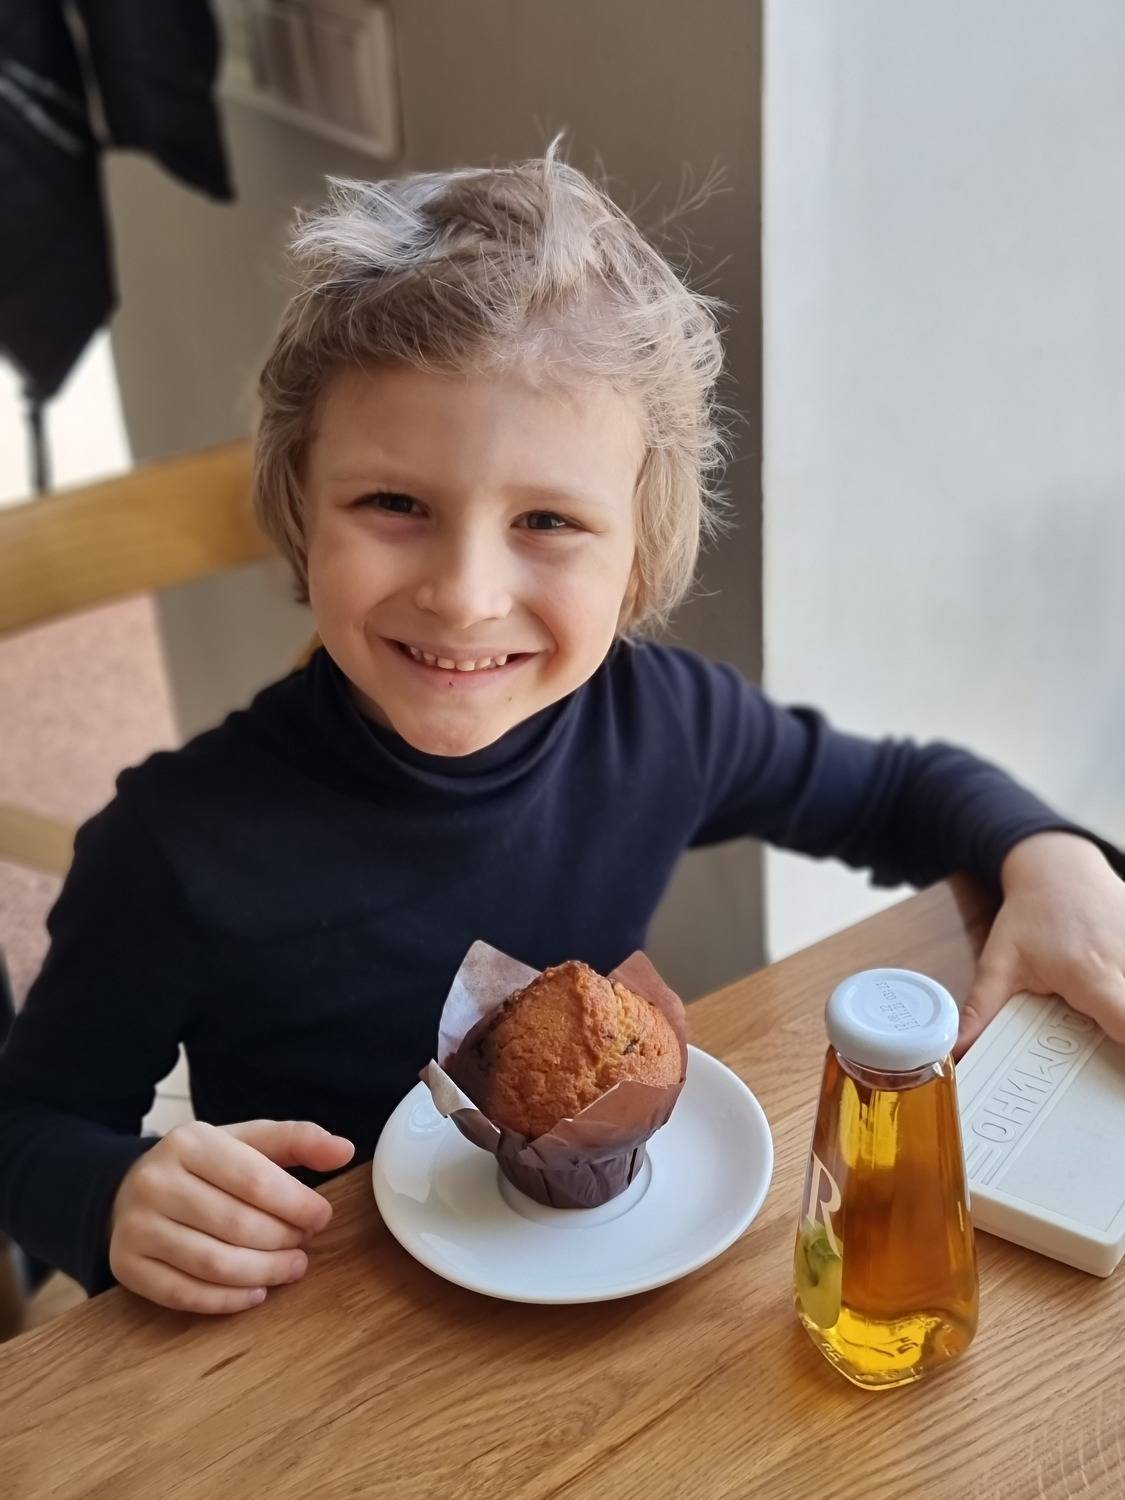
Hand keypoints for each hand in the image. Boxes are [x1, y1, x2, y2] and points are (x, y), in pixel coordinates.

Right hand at [109, 1119, 354, 1313]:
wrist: (127, 1188)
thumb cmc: (202, 1167)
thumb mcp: (245, 1142)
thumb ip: (296, 1141)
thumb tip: (344, 1150)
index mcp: (189, 1142)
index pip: (255, 1180)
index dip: (297, 1204)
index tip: (322, 1217)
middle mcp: (156, 1181)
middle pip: (237, 1225)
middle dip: (283, 1241)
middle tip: (305, 1247)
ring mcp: (136, 1227)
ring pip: (213, 1263)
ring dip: (263, 1273)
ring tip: (291, 1269)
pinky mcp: (127, 1266)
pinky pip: (183, 1294)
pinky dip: (226, 1300)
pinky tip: (255, 1292)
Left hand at [955, 832, 1124, 1056]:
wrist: (1059, 866)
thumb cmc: (1031, 913)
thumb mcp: (1000, 960)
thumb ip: (982, 1008)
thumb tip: (956, 1047)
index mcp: (1091, 976)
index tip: (1116, 1073)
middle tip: (1108, 1050)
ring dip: (1124, 1012)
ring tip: (1105, 1018)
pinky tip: (1112, 996)